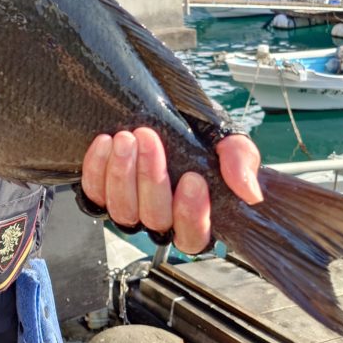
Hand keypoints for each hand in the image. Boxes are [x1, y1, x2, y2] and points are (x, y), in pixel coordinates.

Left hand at [80, 129, 261, 253]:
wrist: (165, 106)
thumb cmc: (197, 130)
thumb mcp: (226, 138)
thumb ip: (240, 160)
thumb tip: (249, 192)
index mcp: (195, 213)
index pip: (193, 236)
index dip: (191, 214)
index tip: (193, 178)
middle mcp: (160, 217)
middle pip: (154, 219)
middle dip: (151, 178)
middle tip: (150, 139)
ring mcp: (129, 206)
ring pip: (121, 210)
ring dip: (122, 173)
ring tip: (126, 138)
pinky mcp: (101, 190)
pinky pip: (93, 192)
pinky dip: (96, 168)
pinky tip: (106, 142)